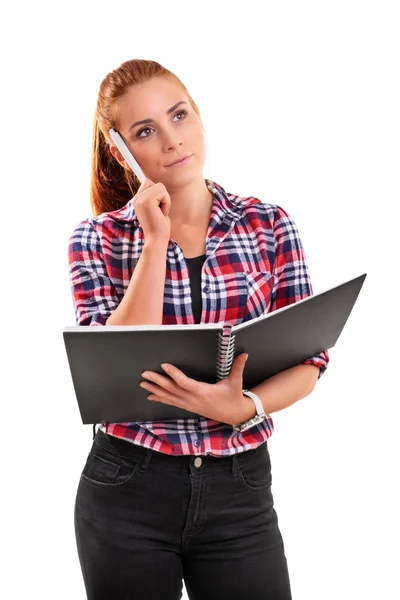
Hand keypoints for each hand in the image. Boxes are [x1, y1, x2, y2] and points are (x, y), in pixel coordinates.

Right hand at [133, 178, 170, 243]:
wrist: (156, 240)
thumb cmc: (159, 227)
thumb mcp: (156, 209)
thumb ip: (155, 197)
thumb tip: (160, 186)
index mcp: (137, 200)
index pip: (148, 182)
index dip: (158, 193)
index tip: (158, 208)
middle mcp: (136, 198)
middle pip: (155, 183)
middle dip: (163, 196)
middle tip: (160, 211)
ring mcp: (140, 199)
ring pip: (160, 186)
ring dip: (166, 200)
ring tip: (161, 213)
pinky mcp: (146, 201)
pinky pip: (163, 193)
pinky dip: (167, 203)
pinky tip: (162, 214)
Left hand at [139, 353, 255, 425]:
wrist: (235, 415)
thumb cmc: (234, 397)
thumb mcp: (236, 382)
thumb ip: (238, 367)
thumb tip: (244, 354)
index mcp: (203, 392)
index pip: (184, 382)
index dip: (174, 374)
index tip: (164, 365)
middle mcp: (194, 399)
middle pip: (172, 389)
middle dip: (157, 381)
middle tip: (145, 374)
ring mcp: (190, 405)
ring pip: (169, 397)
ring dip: (155, 390)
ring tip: (143, 384)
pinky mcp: (189, 407)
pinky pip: (172, 403)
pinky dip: (160, 398)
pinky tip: (150, 396)